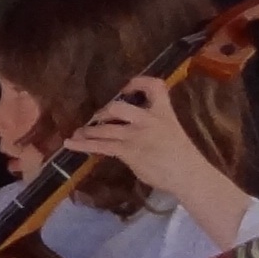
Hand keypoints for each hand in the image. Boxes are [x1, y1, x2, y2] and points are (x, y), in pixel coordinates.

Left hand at [65, 75, 221, 195]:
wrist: (188, 174)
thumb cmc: (182, 156)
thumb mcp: (171, 131)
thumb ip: (153, 125)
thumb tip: (131, 126)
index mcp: (164, 112)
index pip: (154, 86)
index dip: (138, 83)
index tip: (126, 88)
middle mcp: (148, 120)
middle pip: (118, 107)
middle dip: (104, 113)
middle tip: (98, 120)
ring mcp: (136, 135)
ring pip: (105, 128)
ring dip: (88, 131)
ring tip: (78, 133)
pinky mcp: (127, 151)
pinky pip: (100, 146)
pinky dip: (82, 145)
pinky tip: (70, 144)